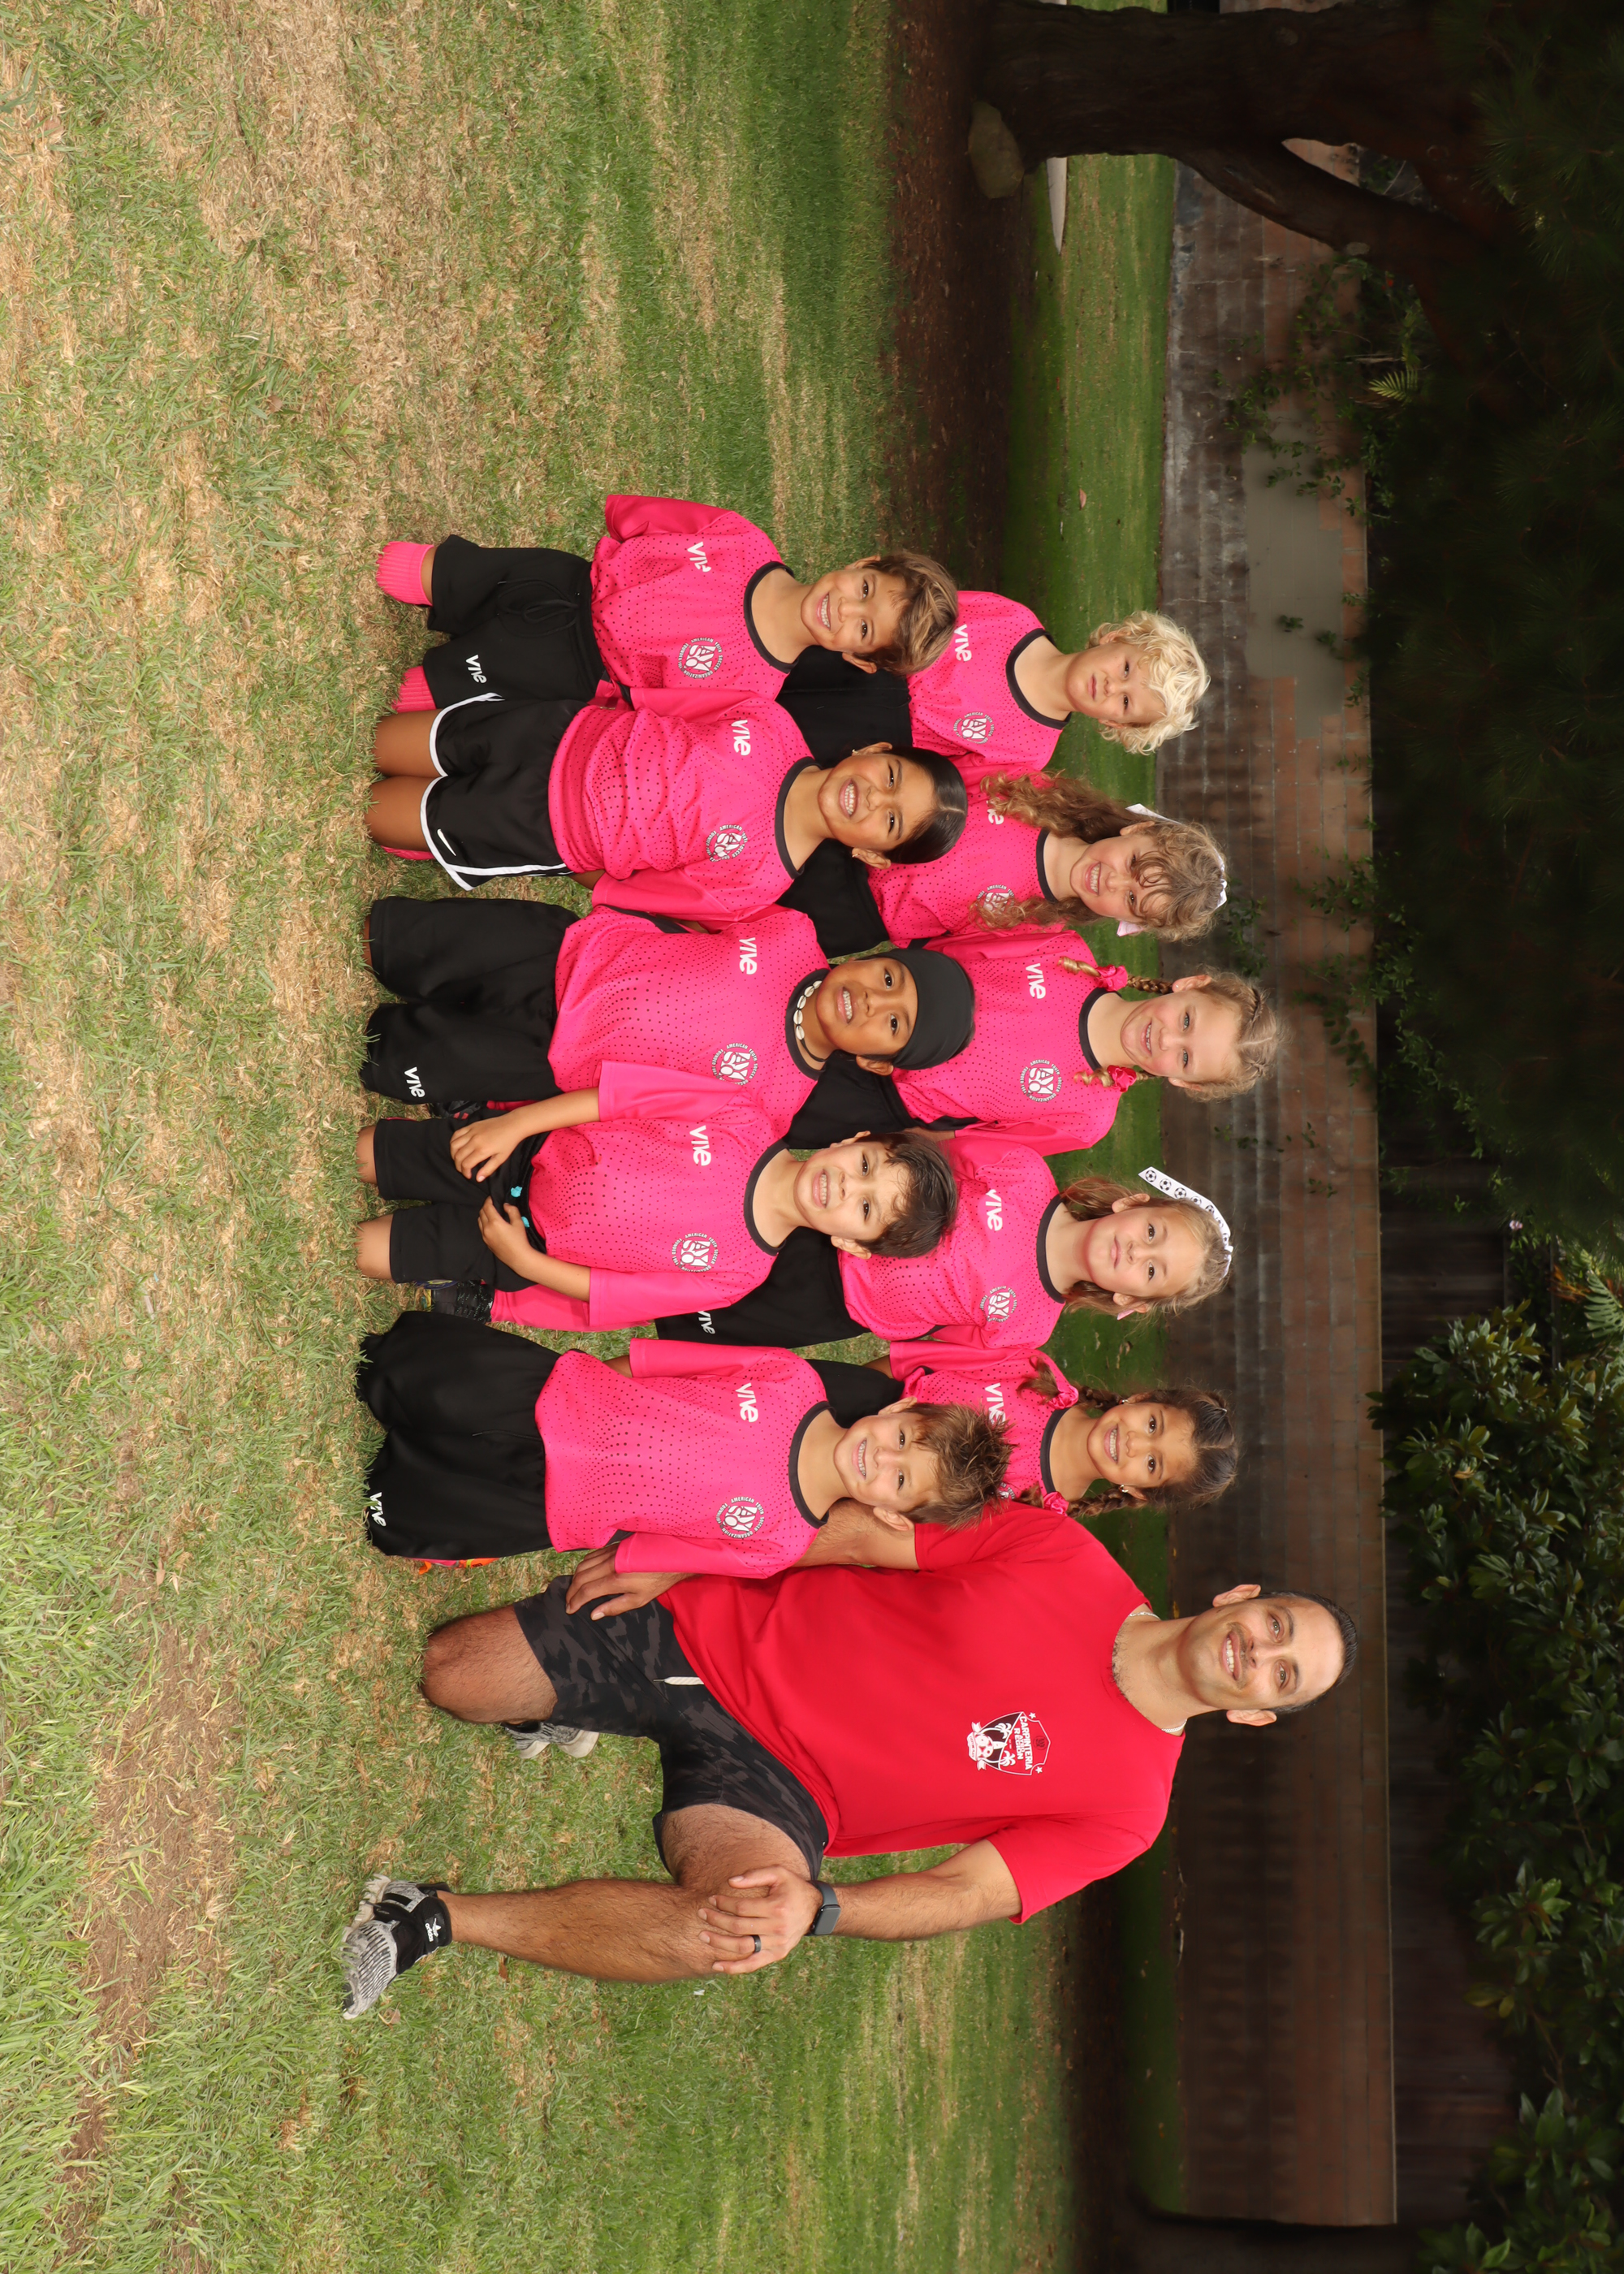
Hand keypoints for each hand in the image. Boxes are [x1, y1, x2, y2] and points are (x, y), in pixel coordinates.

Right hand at [450, 1113, 524, 1182]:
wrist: (513, 1125)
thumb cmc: (509, 1142)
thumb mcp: (501, 1158)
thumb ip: (489, 1169)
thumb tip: (478, 1178)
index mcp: (482, 1150)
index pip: (466, 1164)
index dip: (465, 1172)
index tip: (469, 1175)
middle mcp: (474, 1141)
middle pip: (458, 1156)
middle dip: (458, 1166)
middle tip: (463, 1169)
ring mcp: (471, 1132)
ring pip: (454, 1145)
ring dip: (453, 1154)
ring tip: (459, 1159)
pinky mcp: (471, 1125)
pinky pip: (456, 1134)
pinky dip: (453, 1141)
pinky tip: (457, 1147)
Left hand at [478, 1198, 534, 1269]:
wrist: (518, 1257)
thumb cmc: (520, 1240)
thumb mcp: (518, 1222)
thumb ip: (512, 1210)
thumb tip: (505, 1205)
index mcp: (494, 1222)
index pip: (487, 1206)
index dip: (489, 1200)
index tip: (492, 1197)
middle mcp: (487, 1228)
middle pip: (481, 1213)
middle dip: (486, 1206)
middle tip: (493, 1205)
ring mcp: (485, 1236)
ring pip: (479, 1221)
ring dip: (484, 1215)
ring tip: (492, 1214)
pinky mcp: (486, 1242)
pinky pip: (481, 1229)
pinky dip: (484, 1223)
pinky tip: (492, 1224)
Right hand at [565, 1549, 685, 1619]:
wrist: (670, 1557)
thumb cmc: (656, 1581)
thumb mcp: (639, 1600)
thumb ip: (615, 1607)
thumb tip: (594, 1614)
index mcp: (616, 1580)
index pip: (587, 1591)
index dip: (575, 1601)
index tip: (569, 1609)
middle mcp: (610, 1564)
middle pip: (581, 1577)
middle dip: (571, 1591)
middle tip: (568, 1602)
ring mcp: (611, 1553)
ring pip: (583, 1565)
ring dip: (575, 1578)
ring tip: (574, 1590)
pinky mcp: (613, 1547)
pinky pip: (591, 1556)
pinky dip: (583, 1566)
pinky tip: (583, 1574)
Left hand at [696, 1867, 821, 1973]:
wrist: (814, 1908)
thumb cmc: (792, 1887)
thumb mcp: (778, 1873)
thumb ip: (755, 1875)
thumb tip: (731, 1882)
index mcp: (777, 1907)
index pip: (742, 1908)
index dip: (724, 1903)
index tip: (712, 1898)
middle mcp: (777, 1928)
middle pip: (739, 1927)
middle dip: (717, 1920)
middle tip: (701, 1913)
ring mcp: (777, 1945)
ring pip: (743, 1948)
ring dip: (720, 1943)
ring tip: (702, 1936)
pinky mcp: (776, 1955)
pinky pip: (752, 1964)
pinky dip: (733, 1968)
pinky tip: (716, 1966)